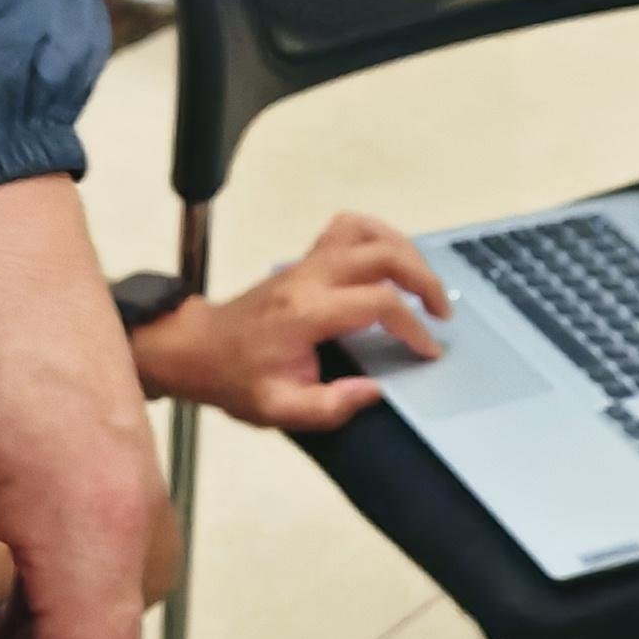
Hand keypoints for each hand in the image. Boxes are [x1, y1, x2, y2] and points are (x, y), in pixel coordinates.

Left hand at [128, 213, 448, 432]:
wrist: (196, 349)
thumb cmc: (235, 379)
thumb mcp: (278, 408)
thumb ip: (330, 406)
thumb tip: (375, 390)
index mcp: (306, 313)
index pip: (377, 304)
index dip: (412, 327)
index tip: (428, 351)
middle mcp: (309, 278)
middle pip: (382, 254)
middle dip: (423, 279)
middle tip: (442, 312)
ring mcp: (305, 263)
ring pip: (366, 230)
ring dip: (404, 251)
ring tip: (424, 284)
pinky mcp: (304, 260)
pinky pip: (347, 229)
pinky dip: (379, 237)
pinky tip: (393, 264)